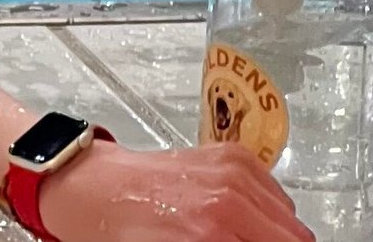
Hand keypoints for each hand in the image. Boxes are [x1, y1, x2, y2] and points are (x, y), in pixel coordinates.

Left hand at [40, 140, 316, 241]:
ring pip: (292, 222)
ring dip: (277, 234)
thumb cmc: (121, 232)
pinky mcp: (232, 155)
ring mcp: (231, 174)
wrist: (94, 189)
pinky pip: (277, 194)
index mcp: (209, 237)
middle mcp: (226, 203)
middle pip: (294, 240)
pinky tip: (245, 220)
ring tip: (246, 238)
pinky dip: (271, 211)